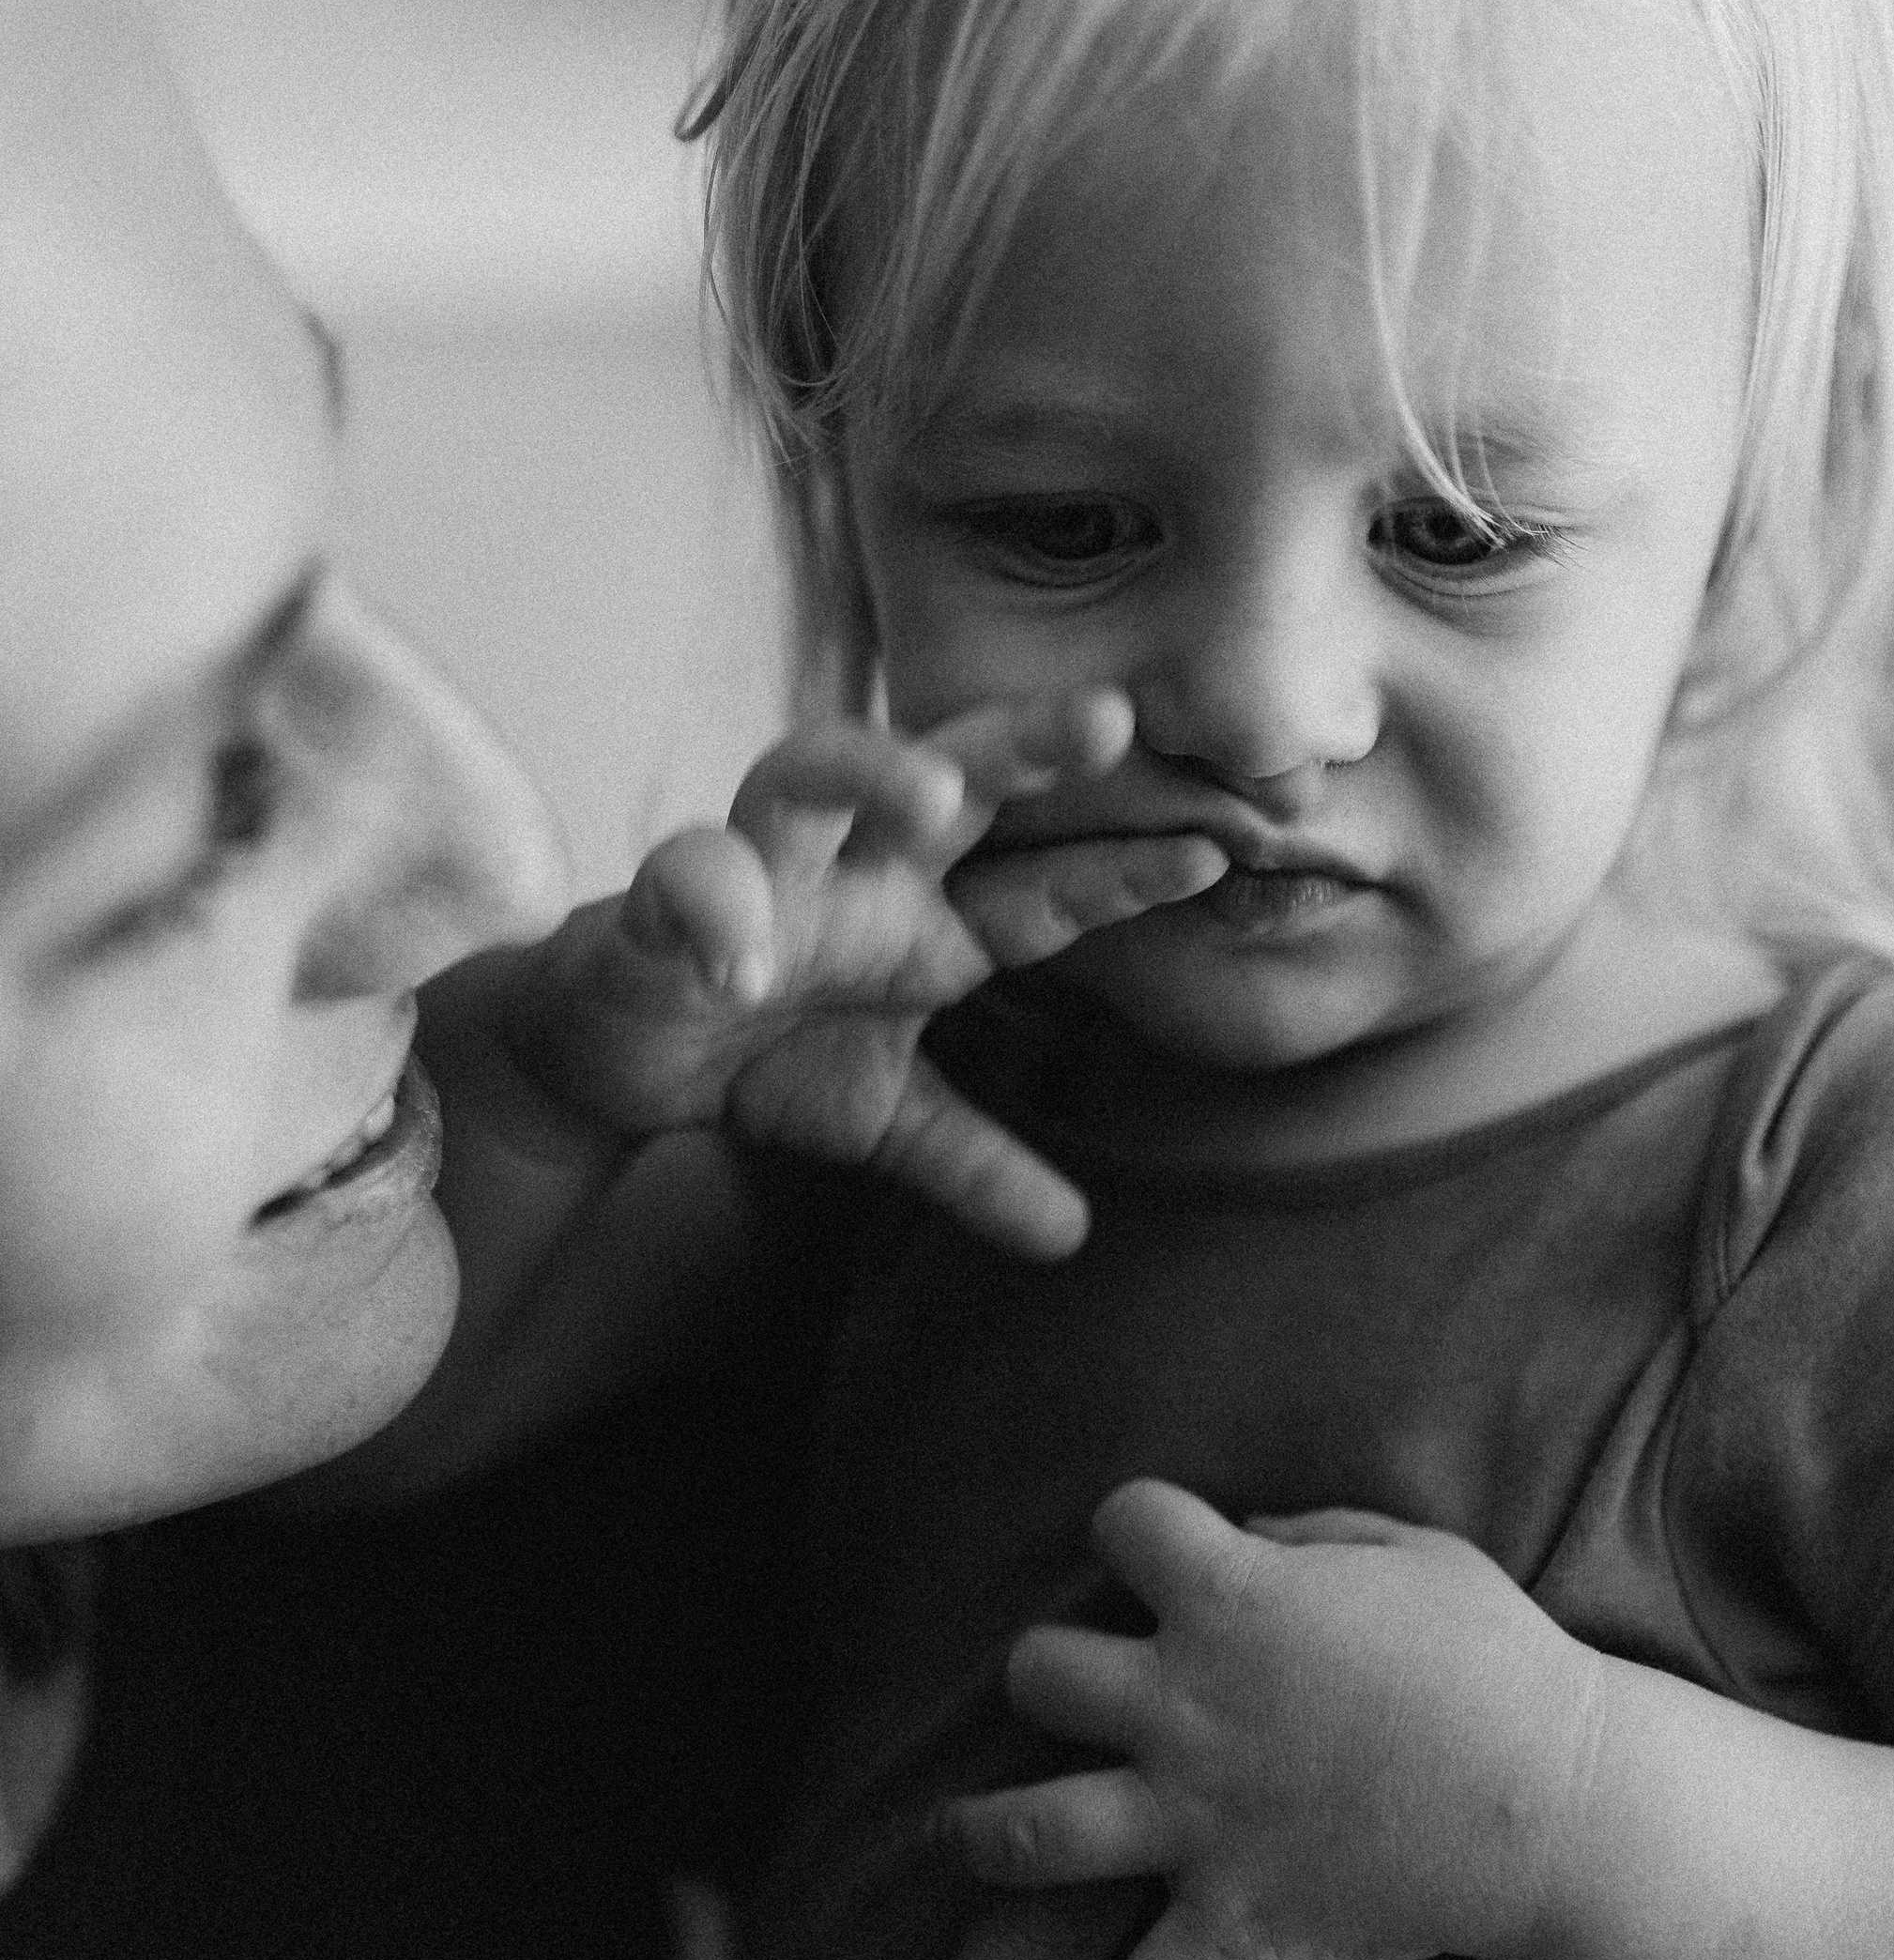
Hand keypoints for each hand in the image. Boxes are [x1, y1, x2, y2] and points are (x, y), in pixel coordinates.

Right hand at [504, 691, 1225, 1259]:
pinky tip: (739, 964)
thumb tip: (1074, 1237)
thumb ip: (977, 1165)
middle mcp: (856, 868)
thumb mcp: (886, 1122)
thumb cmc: (766, 1052)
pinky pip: (688, 878)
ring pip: (809, 773)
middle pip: (948, 773)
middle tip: (1106, 721)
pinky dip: (713, 910)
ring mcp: (759, 869)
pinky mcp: (661, 899)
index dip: (1119, 872)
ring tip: (933, 792)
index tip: (1210, 858)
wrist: (618, 1059)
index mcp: (926, 913)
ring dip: (870, 770)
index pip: (1039, 884)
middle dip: (1024, 743)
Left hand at [946, 1481, 1588, 1959]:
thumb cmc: (1503, 1664)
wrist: (1564, 1804)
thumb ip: (1307, 1539)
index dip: (1135, 1532)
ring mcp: (1197, 1820)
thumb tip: (1242, 1542)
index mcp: (1232, 1597)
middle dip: (1048, 1677)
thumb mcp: (1413, 1555)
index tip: (1155, 1556)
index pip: (1121, 1520)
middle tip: (1075, 1700)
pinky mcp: (1232, 1923)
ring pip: (1028, 1832)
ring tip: (967, 1840)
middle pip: (1038, 1669)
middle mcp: (1186, 1706)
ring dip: (987, 1837)